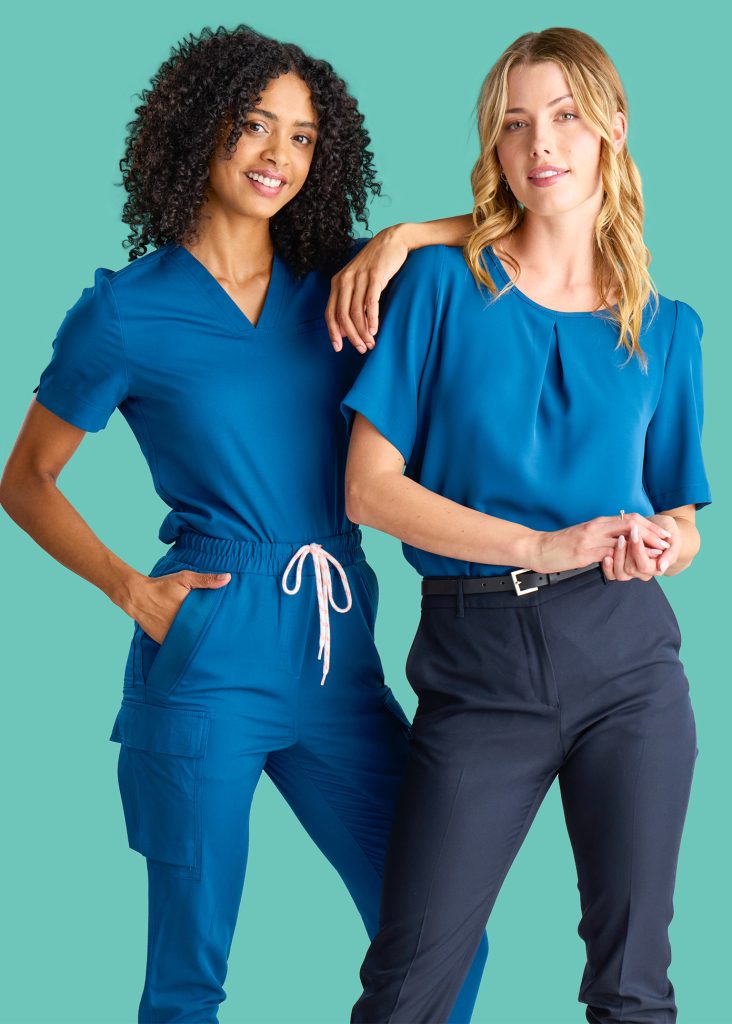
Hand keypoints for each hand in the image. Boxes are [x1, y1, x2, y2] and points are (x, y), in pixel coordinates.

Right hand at [126, 569, 229, 643]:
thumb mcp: (185, 578)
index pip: (210, 622)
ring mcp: (172, 635)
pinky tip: (191, 644)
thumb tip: (228, 578)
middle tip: (224, 638)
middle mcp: (181, 626)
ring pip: (190, 642)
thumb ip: (206, 580)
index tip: (228, 627)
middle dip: (210, 635)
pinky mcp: (164, 640)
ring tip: (211, 644)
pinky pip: (178, 645)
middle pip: (201, 634)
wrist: (138, 596)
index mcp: (190, 612)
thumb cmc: (163, 586)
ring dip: (197, 641)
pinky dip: (184, 644)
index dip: (219, 625)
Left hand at [325, 225, 410, 352]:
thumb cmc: (376, 265)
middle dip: (351, 336)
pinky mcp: (375, 276)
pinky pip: (370, 303)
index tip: (338, 348)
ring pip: (356, 312)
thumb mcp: (358, 282)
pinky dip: (372, 319)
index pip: (330, 312)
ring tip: (370, 344)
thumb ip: (350, 302)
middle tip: (360, 349)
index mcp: (337, 282)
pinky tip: (375, 331)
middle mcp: (345, 280)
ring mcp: (359, 278)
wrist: (392, 241)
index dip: (333, 332)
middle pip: (342, 316)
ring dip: (363, 332)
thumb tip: (346, 329)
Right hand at [528, 513, 671, 574]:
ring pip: (624, 538)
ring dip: (644, 546)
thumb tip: (617, 542)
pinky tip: (634, 563)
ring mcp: (591, 539)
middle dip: (652, 533)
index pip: (629, 518)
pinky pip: (610, 553)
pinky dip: (625, 557)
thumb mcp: (583, 536)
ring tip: (657, 554)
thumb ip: (600, 537)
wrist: (538, 549)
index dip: (648, 526)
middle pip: (631, 524)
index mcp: (598, 522)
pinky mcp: (585, 552)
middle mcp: (597, 527)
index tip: (661, 534)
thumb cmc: (560, 545)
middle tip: (666, 543)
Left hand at [602, 513, 680, 581]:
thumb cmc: (668, 535)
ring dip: (616, 555)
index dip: (637, 550)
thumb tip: (661, 567)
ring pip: (619, 573)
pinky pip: (611, 574)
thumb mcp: (674, 541)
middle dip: (625, 551)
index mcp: (657, 569)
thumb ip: (671, 554)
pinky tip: (606, 555)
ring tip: (618, 539)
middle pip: (629, 569)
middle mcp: (643, 573)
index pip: (643, 565)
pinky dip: (607, 566)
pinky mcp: (620, 568)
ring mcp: (631, 572)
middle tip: (623, 534)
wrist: (659, 531)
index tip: (635, 532)